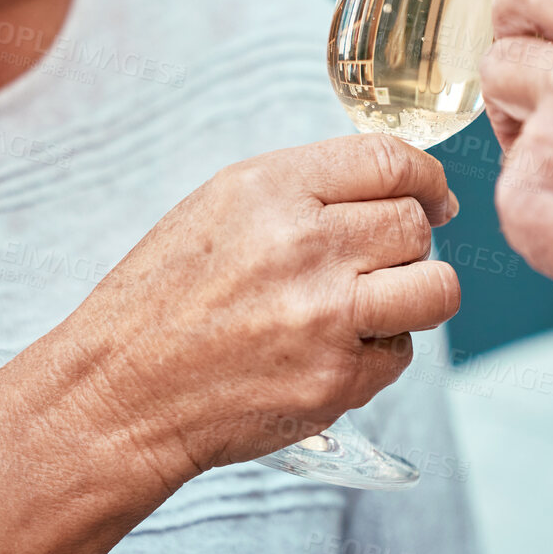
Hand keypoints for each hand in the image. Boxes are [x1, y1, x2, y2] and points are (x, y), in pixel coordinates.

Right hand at [0, 134, 459, 553]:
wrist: (117, 395)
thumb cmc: (162, 299)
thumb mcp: (220, 207)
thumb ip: (308, 189)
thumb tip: (402, 189)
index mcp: (270, 189)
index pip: (390, 159)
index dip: (426, 177)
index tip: (433, 196)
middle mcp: (304, 246)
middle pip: (415, 225)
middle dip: (408, 241)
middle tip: (378, 261)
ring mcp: (326, 317)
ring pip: (435, 289)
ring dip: (416, 295)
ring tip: (376, 303)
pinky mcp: (336, 380)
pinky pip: (400, 354)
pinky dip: (377, 352)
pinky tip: (327, 351)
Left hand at [481, 0, 552, 364]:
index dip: (523, 5)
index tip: (525, 24)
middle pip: (502, 54)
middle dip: (520, 77)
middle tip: (551, 108)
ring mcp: (545, 144)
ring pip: (502, 124)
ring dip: (527, 137)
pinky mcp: (523, 205)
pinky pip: (511, 186)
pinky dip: (540, 202)